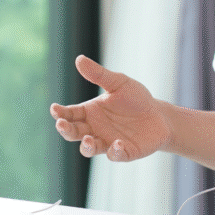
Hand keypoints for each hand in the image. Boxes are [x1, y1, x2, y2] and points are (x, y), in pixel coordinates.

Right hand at [50, 55, 171, 161]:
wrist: (160, 115)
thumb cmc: (136, 98)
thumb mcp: (119, 83)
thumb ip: (99, 74)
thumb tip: (79, 59)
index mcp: (90, 112)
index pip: (70, 114)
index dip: (60, 113)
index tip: (54, 109)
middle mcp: (95, 129)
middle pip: (74, 133)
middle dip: (66, 130)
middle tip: (62, 124)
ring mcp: (108, 142)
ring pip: (89, 149)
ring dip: (86, 146)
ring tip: (88, 139)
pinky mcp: (125, 152)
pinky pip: (115, 155)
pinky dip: (114, 152)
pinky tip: (117, 144)